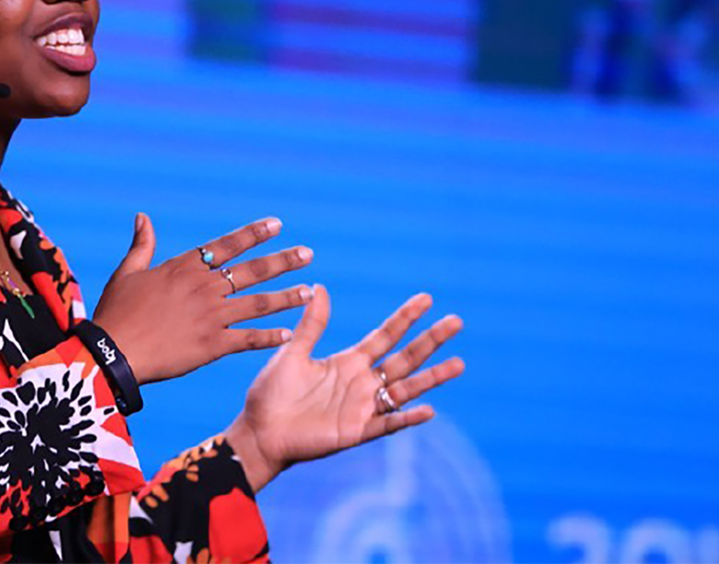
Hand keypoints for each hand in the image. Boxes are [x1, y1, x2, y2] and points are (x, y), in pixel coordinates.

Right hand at [89, 213, 313, 384]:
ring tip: (309, 292)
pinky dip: (270, 337)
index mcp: (184, 269)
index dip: (253, 234)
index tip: (277, 225)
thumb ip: (142, 245)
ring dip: (286, 297)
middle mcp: (203, 288)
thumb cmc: (116, 312)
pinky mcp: (212, 345)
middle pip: (252, 271)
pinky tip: (289, 333)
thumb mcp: (127, 273)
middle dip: (283, 261)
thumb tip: (143, 217)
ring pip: (258, 303)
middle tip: (307, 254)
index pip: (226, 246)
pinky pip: (249, 339)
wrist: (113, 352)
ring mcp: (211, 317)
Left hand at [225, 290, 464, 492]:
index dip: (405, 318)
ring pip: (406, 390)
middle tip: (456, 321)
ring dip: (431, 378)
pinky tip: (428, 409)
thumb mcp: (293, 353)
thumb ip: (312, 325)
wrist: (259, 430)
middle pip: (404, 358)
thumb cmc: (272, 393)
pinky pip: (387, 424)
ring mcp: (363, 408)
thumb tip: (321, 287)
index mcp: (349, 362)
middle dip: (430, 341)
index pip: (385, 336)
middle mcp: (362, 383)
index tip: (427, 298)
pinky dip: (407, 418)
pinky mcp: (356, 431)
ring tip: (459, 363)